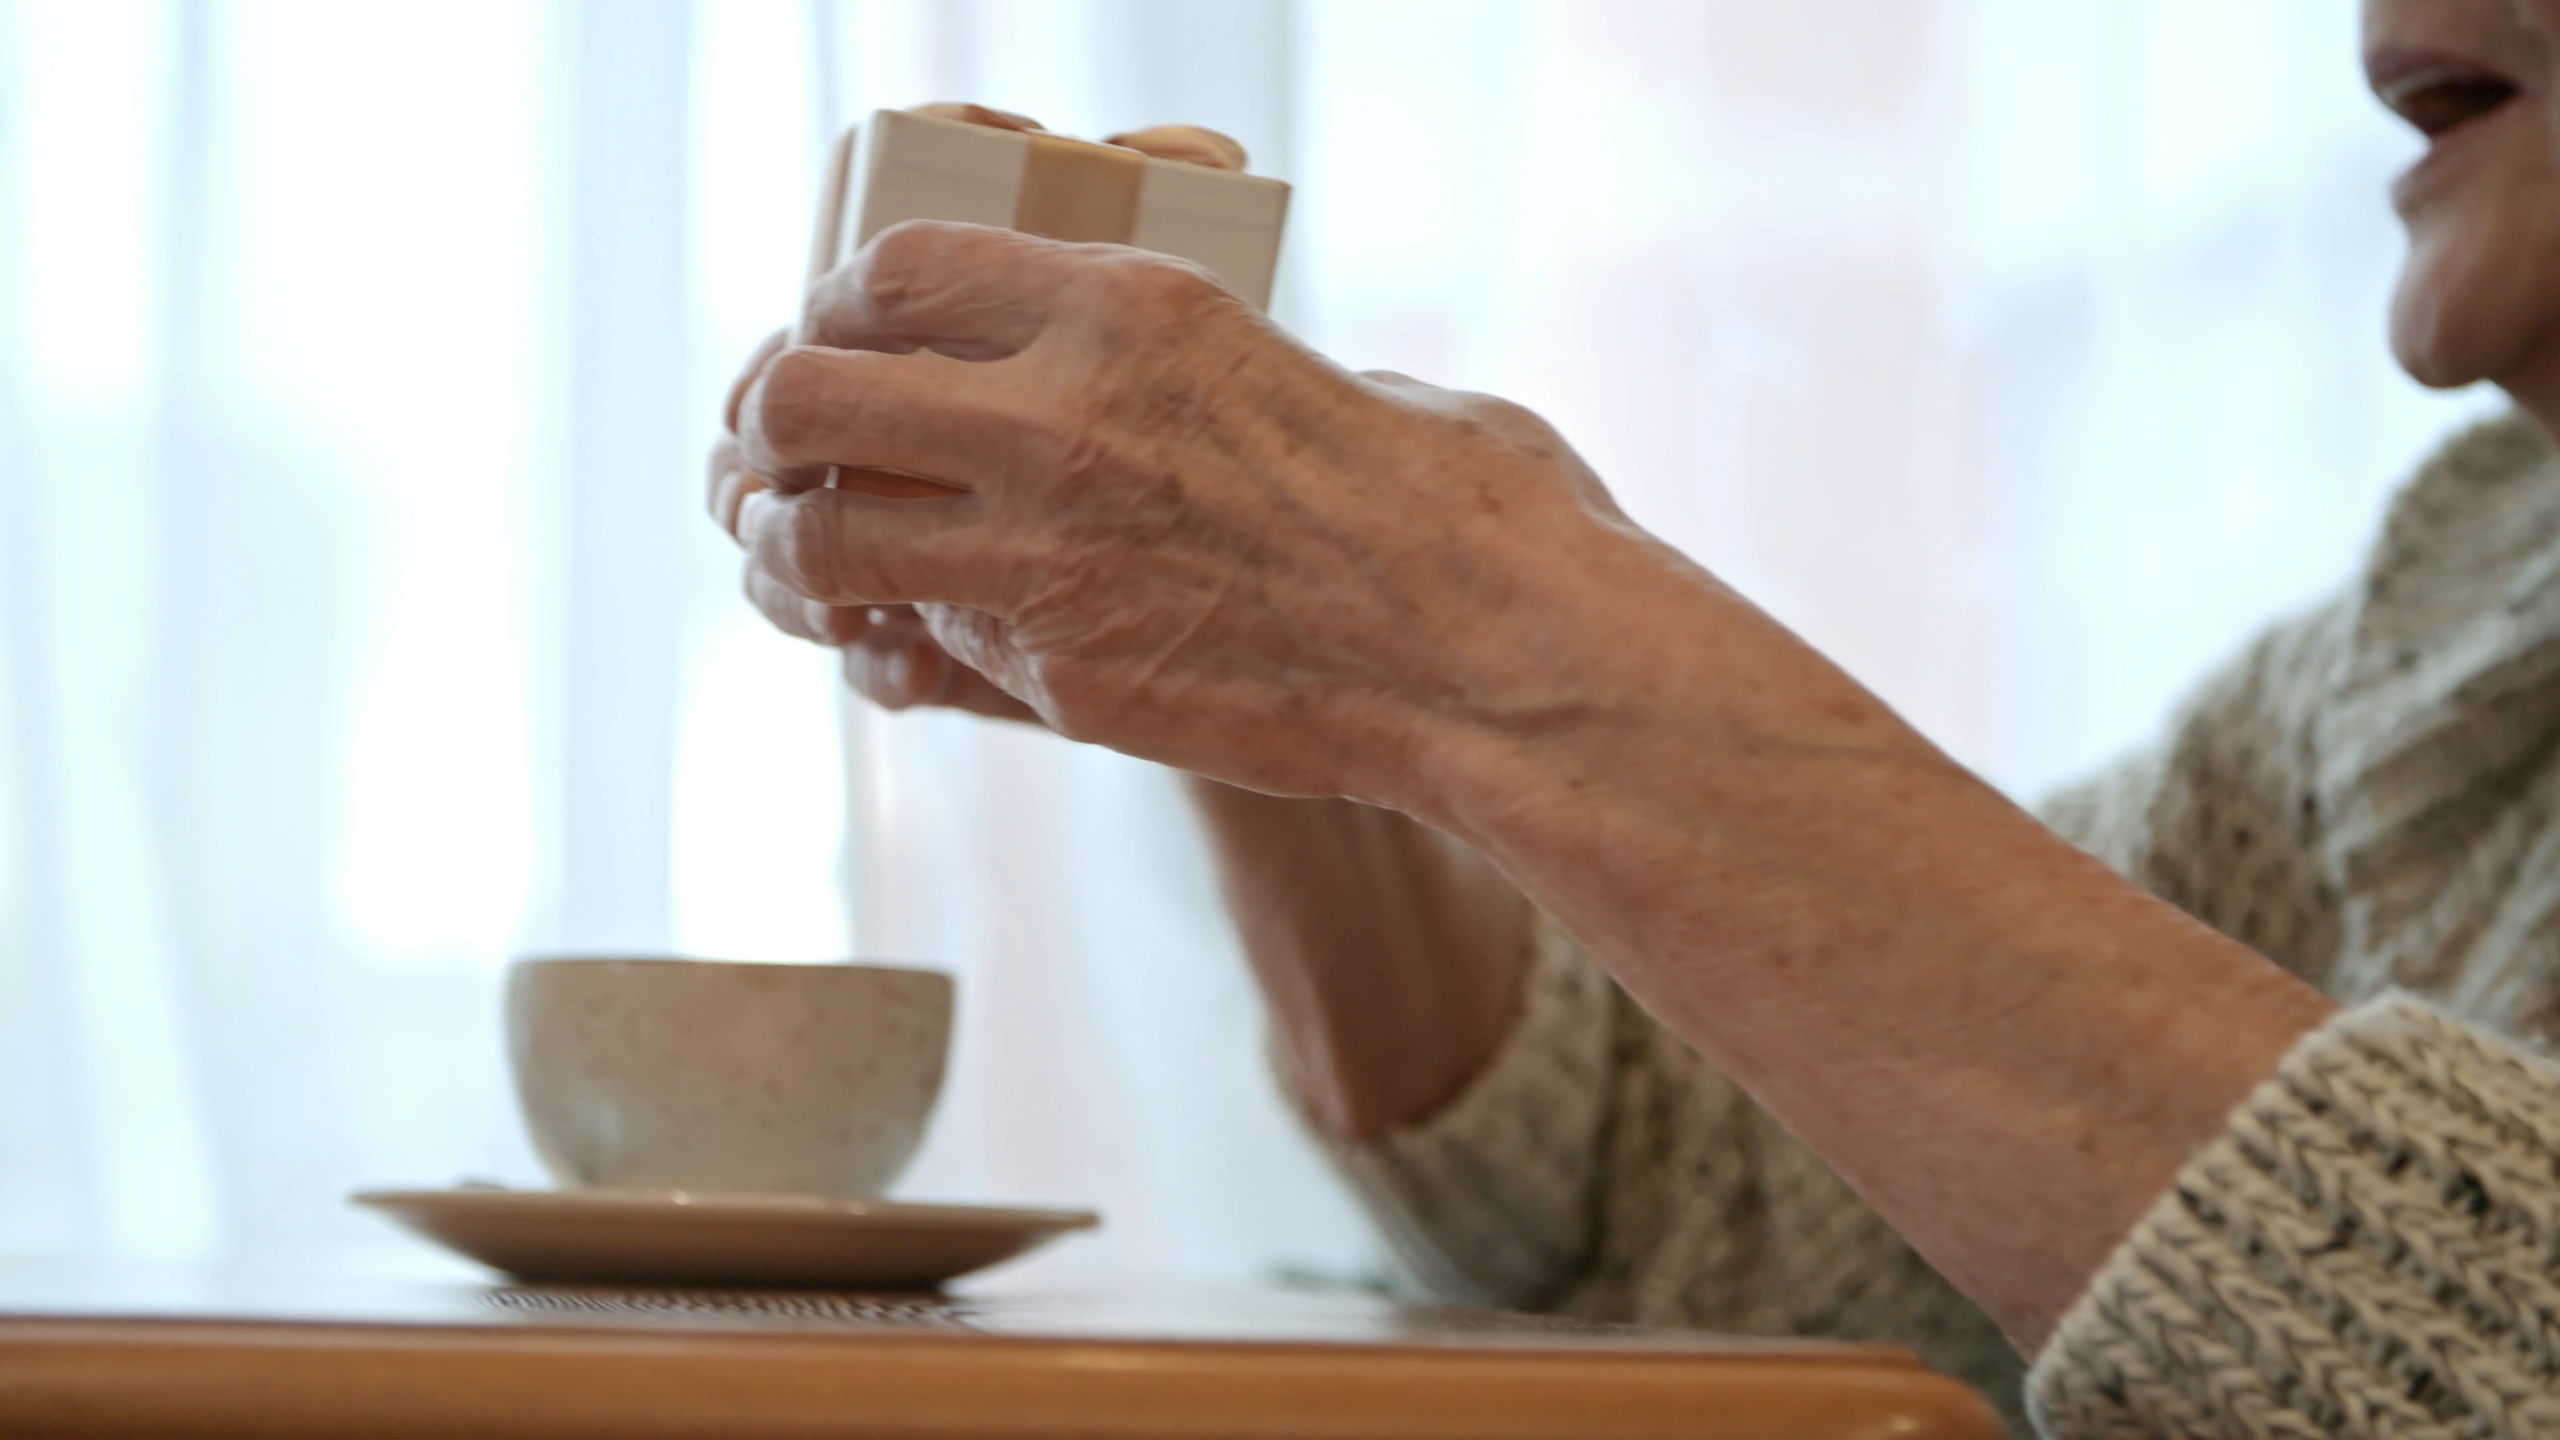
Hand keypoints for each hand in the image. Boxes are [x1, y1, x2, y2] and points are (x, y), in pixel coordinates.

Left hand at [724, 216, 1639, 806]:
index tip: (836, 337)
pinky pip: (924, 640)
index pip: (887, 271)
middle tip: (781, 451)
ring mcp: (1048, 559)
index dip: (832, 307)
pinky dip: (905, 634)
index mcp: (1128, 309)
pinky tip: (924, 632)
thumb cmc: (1441, 502)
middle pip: (806, 395)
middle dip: (771, 422)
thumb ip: (1190, 365)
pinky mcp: (1061, 678)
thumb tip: (1141, 381)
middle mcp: (1060, 419)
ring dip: (794, 546)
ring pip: (820, 540)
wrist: (1489, 653)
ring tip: (808, 554)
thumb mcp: (1308, 366)